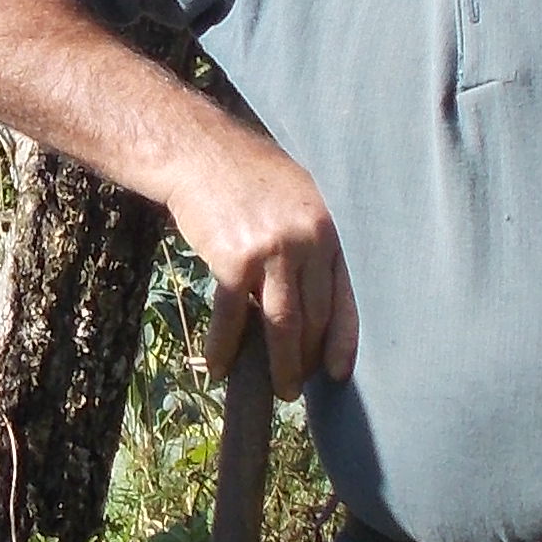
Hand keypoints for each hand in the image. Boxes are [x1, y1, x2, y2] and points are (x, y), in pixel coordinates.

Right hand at [169, 129, 355, 396]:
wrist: (198, 152)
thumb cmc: (242, 175)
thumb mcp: (294, 199)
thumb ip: (306, 243)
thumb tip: (306, 296)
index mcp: (326, 231)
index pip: (343, 298)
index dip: (342, 341)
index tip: (338, 373)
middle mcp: (306, 243)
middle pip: (314, 317)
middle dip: (306, 359)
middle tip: (296, 386)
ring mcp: (272, 251)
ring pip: (283, 326)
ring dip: (281, 365)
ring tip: (279, 389)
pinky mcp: (235, 260)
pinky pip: (234, 316)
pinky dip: (225, 346)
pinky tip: (220, 366)